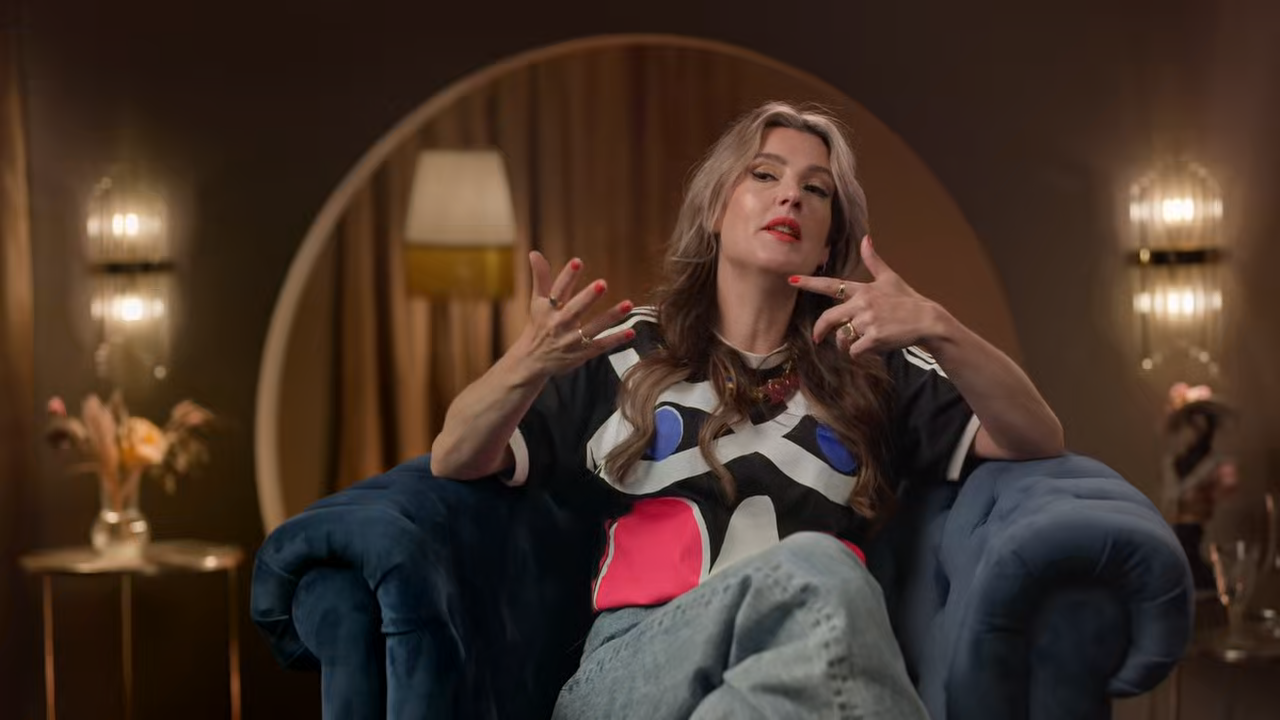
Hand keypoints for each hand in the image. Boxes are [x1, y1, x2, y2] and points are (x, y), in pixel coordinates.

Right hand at [514, 251, 634, 378]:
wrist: (532, 361)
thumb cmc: (538, 325)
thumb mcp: (537, 302)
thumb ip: (540, 277)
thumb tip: (534, 252)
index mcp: (547, 309)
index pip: (557, 290)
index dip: (568, 276)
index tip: (578, 261)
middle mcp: (559, 324)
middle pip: (574, 310)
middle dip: (588, 297)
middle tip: (602, 283)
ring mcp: (571, 341)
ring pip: (592, 328)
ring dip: (611, 317)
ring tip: (628, 304)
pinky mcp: (581, 354)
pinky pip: (600, 346)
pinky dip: (615, 340)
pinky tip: (631, 332)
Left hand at [790, 236, 946, 359]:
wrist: (927, 320)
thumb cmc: (907, 300)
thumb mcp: (890, 278)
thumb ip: (874, 260)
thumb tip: (866, 238)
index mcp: (863, 289)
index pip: (831, 285)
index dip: (809, 283)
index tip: (791, 280)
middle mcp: (862, 303)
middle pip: (829, 319)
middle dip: (820, 331)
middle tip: (817, 338)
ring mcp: (868, 321)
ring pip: (842, 338)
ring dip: (847, 344)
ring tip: (862, 340)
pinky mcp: (874, 337)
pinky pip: (855, 350)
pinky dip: (859, 353)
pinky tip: (872, 348)